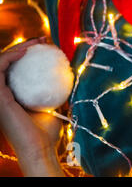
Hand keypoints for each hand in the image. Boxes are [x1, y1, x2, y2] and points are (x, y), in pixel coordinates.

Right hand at [0, 37, 64, 175]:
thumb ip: (57, 92)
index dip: (27, 53)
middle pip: (7, 62)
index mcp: (13, 95)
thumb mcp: (54, 105)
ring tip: (36, 42)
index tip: (47, 44)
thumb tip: (70, 75)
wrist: (41, 147)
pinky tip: (26, 52)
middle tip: (43, 39)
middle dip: (23, 46)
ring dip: (17, 48)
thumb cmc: (47, 131)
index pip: (16, 68)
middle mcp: (2, 93)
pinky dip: (9, 57)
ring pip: (0, 63)